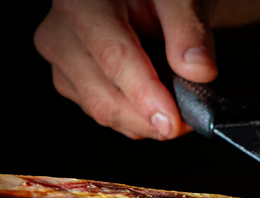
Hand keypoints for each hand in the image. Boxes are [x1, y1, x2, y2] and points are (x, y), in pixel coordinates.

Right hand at [34, 0, 259, 139]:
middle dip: (147, 117)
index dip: (143, 97)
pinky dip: (131, 116)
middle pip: (101, 94)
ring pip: (98, 110)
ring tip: (171, 111)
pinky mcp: (71, 76)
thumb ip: (188, 31)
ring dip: (141, 121)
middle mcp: (62, 30)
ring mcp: (62, 56)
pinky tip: (152, 108)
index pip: (113, 59)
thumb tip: (197, 74)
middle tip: (183, 123)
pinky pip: (98, 111)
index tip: (172, 124)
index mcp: (86, 3)